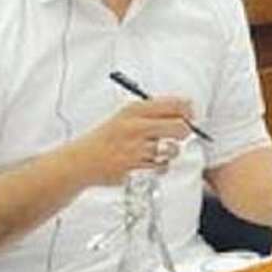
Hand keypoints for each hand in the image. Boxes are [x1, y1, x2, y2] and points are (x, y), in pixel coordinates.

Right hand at [64, 98, 193, 186]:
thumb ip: (153, 112)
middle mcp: (135, 126)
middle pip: (180, 127)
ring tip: (159, 150)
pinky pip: (161, 166)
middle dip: (184, 131)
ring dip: (170, 151)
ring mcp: (135, 148)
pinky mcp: (135, 166)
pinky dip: (160, 165)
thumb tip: (187, 108)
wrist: (81, 161)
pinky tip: (149, 161)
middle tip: (180, 133)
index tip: (189, 115)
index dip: (188, 111)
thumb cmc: (107, 138)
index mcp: (134, 110)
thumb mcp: (125, 116)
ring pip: (172, 149)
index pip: (174, 104)